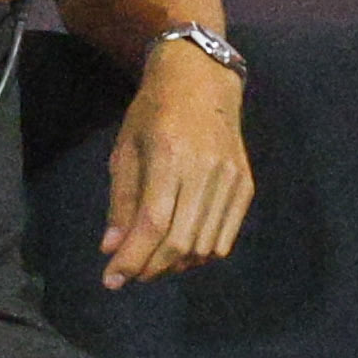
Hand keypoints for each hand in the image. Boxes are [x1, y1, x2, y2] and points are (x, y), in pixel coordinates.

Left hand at [100, 39, 254, 285]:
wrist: (202, 77)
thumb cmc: (154, 110)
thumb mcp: (127, 149)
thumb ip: (121, 201)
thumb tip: (112, 249)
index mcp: (169, 155)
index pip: (152, 223)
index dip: (131, 259)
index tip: (111, 280)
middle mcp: (205, 169)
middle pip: (180, 241)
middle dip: (151, 267)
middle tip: (131, 274)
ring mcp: (231, 178)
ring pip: (204, 246)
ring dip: (175, 265)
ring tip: (153, 262)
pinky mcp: (246, 184)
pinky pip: (226, 237)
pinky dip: (202, 254)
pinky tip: (182, 250)